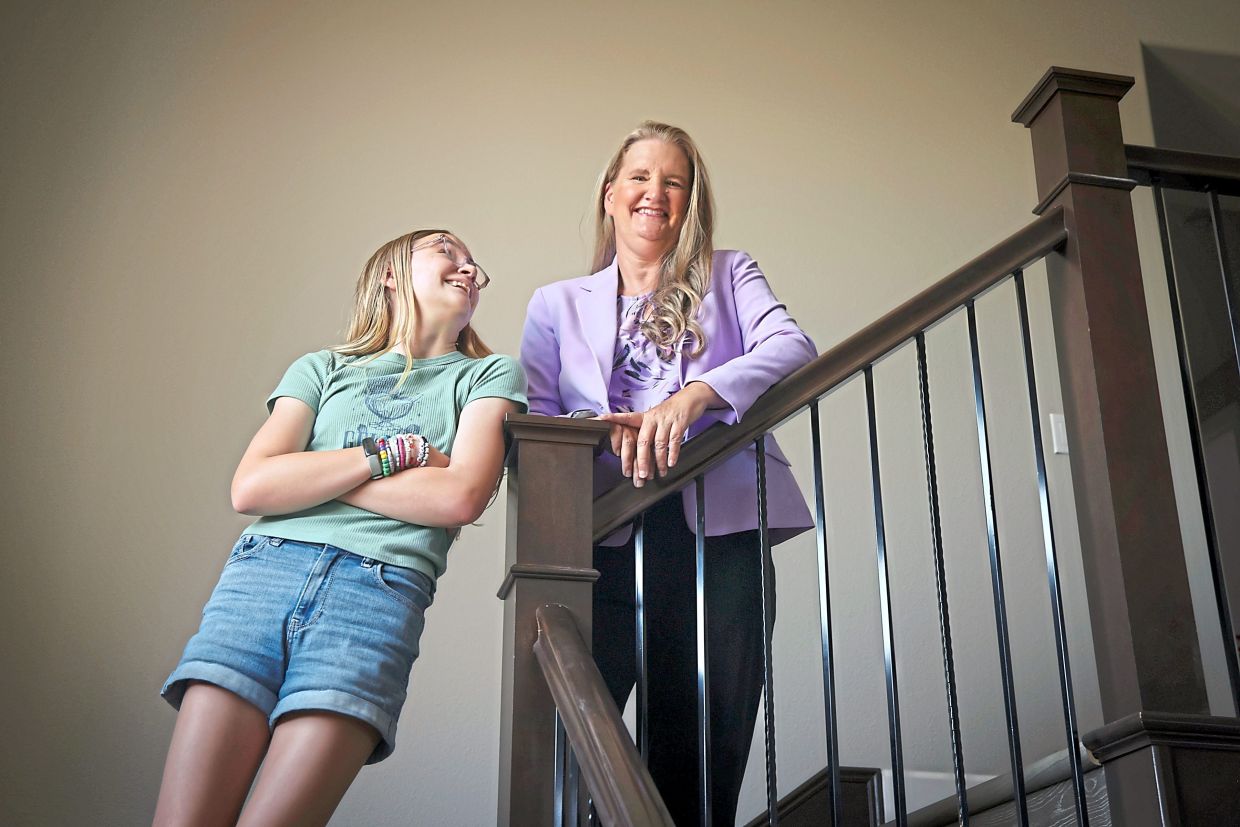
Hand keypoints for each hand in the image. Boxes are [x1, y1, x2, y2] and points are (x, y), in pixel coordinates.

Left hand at [596, 383, 718, 486]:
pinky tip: (670, 463)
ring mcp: (666, 420)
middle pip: (643, 441)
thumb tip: (637, 455)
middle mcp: (653, 418)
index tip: (599, 419)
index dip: (613, 419)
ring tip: (660, 473)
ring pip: (659, 444)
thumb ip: (646, 434)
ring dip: (659, 461)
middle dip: (642, 460)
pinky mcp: (679, 423)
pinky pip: (674, 441)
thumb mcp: (654, 419)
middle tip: (642, 475)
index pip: (626, 418)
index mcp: (644, 417)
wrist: (690, 399)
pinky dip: (672, 454)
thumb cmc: (669, 413)